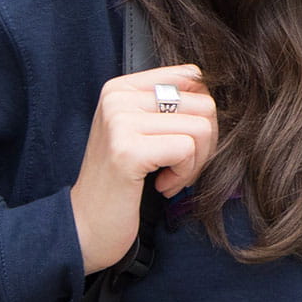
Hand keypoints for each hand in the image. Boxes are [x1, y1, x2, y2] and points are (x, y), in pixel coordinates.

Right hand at [69, 65, 217, 271]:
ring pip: (201, 127)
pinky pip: (187, 149)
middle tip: (180, 167)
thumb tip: (213, 91)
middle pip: (203, 103)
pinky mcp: (128, 149)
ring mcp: (120, 121)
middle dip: (205, 143)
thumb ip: (169, 107)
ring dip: (195, 162)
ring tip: (169, 178)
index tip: (184, 142)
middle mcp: (117, 97)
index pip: (192, 76)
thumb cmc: (122, 181)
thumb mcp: (140, 131)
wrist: (88, 224)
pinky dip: (183, 174)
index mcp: (121, 87)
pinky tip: (161, 186)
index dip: (203, 114)